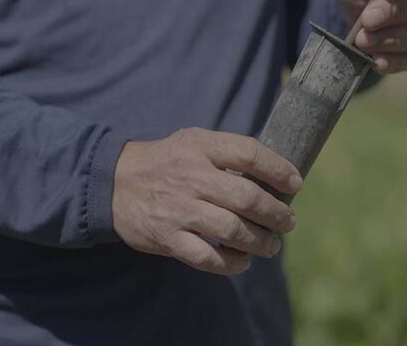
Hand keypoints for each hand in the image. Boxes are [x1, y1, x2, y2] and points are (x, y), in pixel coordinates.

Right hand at [112, 128, 301, 275]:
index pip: (249, 153)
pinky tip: (243, 262)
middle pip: (247, 197)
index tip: (295, 183)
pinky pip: (208, 257)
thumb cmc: (164, 161)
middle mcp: (192, 177)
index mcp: (200, 148)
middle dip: (277, 214)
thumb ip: (226, 152)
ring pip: (233, 231)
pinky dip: (232, 263)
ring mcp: (180, 209)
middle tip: (288, 222)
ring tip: (272, 245)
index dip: (279, 169)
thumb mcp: (192, 142)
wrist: (112, 183)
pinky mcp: (168, 237)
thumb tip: (272, 172)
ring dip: (261, 242)